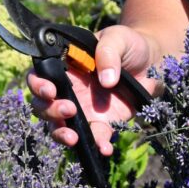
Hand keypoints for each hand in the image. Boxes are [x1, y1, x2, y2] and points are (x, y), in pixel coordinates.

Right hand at [27, 24, 157, 155]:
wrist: (151, 62)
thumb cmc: (128, 44)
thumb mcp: (118, 38)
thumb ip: (108, 52)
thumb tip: (106, 80)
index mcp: (64, 66)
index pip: (38, 76)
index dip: (37, 85)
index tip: (50, 90)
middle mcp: (68, 90)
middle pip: (43, 106)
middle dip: (50, 111)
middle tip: (69, 109)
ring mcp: (82, 109)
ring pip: (59, 127)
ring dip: (62, 134)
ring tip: (75, 137)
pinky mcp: (101, 123)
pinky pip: (93, 138)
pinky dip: (97, 145)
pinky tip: (104, 149)